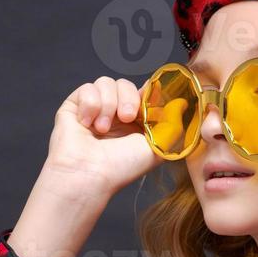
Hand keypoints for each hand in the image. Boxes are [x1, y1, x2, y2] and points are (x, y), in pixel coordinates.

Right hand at [44, 76, 163, 197]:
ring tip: (102, 129)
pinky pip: (88, 88)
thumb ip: (172, 124)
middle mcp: (114, 116)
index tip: (146, 105)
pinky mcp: (75, 107)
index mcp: (134, 124)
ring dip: (108, 104)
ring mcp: (94, 110)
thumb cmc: (121, 167)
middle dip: (129, 98)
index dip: (146, 94)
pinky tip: (87, 124)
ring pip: (106, 83)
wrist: (89, 173)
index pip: (142, 94)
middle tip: (126, 117)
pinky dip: (90, 105)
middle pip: (126, 84)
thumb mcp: (158, 146)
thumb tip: (182, 102)